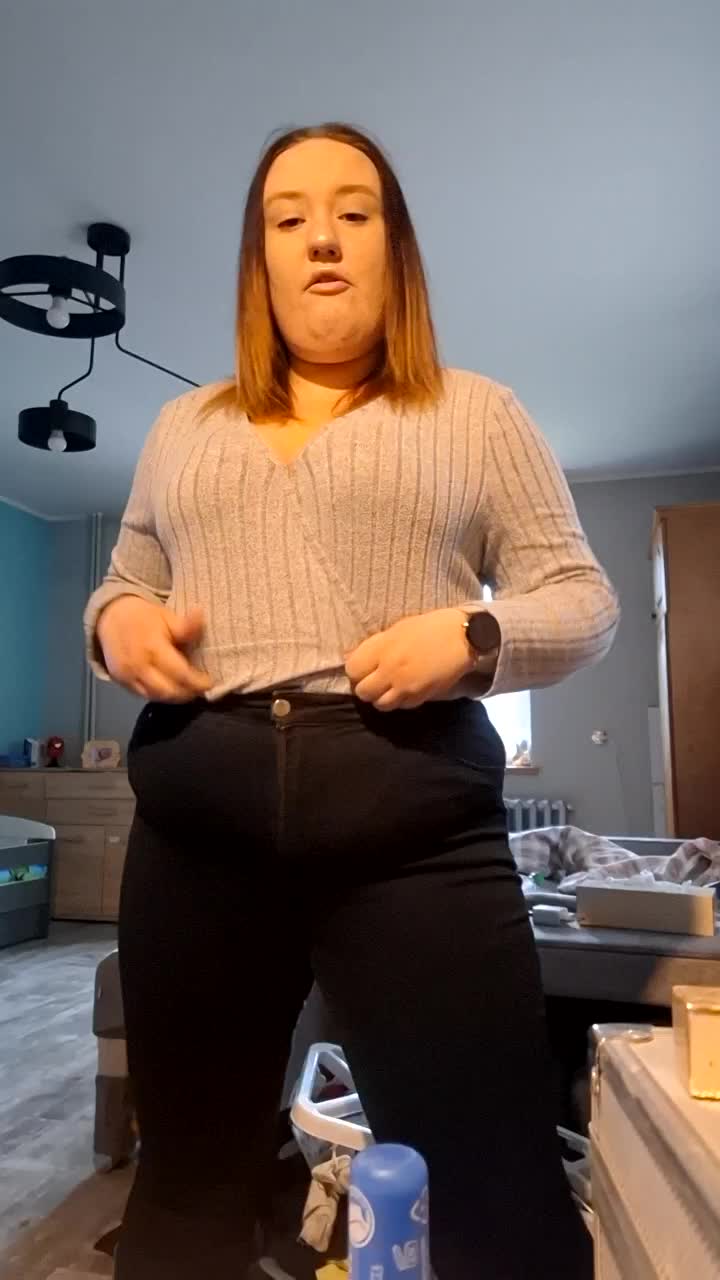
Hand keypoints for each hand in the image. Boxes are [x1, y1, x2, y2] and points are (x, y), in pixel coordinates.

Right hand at [96, 597, 211, 702]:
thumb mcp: (167, 616)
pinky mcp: (121, 682)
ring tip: (188, 691)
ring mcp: (127, 676)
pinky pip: (143, 696)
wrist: (111, 617)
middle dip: (188, 693)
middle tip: (201, 690)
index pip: (180, 674)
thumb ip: (185, 625)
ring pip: (156, 697)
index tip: (211, 683)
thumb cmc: (144, 617)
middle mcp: (138, 666)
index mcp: (153, 648)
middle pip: (168, 691)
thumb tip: (201, 617)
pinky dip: (159, 696)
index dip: (198, 682)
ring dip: (174, 697)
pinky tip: (170, 690)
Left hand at [345, 608, 480, 710]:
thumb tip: (353, 657)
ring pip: (380, 704)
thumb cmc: (429, 627)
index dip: (356, 670)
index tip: (363, 668)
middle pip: (363, 692)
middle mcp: (390, 670)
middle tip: (374, 680)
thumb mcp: (397, 629)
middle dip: (365, 687)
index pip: (352, 669)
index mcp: (382, 648)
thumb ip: (376, 646)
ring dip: (381, 698)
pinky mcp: (421, 697)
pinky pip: (401, 706)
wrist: (462, 637)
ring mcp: (405, 686)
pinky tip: (405, 689)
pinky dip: (400, 701)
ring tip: (389, 687)